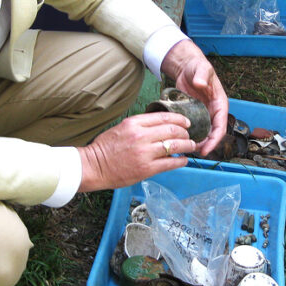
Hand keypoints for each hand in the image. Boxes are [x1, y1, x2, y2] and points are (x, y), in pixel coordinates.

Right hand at [76, 111, 193, 191]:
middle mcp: (141, 136)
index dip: (179, 119)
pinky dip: (181, 161)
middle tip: (189, 135)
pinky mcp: (146, 169)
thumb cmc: (106, 147)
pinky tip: (184, 160)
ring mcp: (145, 153)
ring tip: (191, 146)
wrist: (94, 166)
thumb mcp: (122, 127)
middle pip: (172, 130)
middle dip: (185, 132)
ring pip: (175, 145)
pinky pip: (170, 163)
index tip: (186, 122)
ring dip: (187, 145)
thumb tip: (161, 124)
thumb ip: (141, 125)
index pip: (164, 117)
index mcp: (135, 123)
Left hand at [160, 40, 227, 156]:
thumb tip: (200, 83)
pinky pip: (194, 128)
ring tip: (186, 150)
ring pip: (203, 133)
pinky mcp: (194, 115)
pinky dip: (189, 136)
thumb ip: (202, 75)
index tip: (206, 149)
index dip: (215, 140)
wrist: (186, 67)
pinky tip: (180, 141)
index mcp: (220, 104)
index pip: (221, 126)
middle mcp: (213, 112)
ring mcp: (204, 114)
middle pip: (213, 134)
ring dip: (197, 143)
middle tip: (194, 152)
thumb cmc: (197, 67)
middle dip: (206, 145)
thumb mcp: (201, 68)